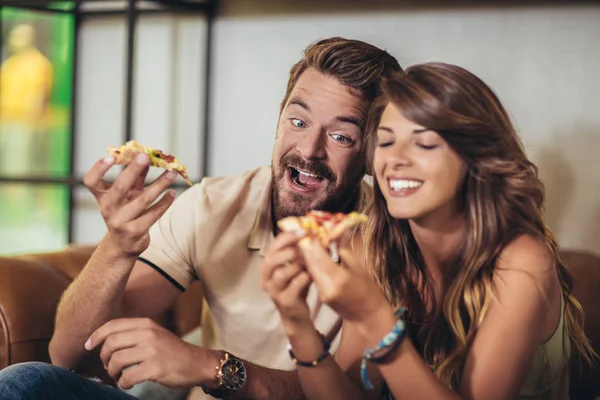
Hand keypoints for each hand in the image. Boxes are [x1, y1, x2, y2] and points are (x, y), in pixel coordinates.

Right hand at [83, 153, 176, 257]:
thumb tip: (146, 155)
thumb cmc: (125, 212)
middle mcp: (108, 209)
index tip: (111, 156)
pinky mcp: (136, 232)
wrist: (124, 244)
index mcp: (102, 197)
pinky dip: (164, 202)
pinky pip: (154, 214)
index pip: (91, 181)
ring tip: (172, 173)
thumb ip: (135, 176)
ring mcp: (121, 222)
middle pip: (119, 187)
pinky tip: (172, 193)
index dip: (98, 168)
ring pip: (143, 199)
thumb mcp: (127, 194)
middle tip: (146, 156)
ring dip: (159, 184)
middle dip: (133, 170)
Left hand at [86, 318, 213, 389]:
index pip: (113, 325)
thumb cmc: (173, 351)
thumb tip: (106, 340)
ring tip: (118, 376)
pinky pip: (127, 377)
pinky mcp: (155, 368)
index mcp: (146, 324)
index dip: (96, 336)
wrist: (197, 363)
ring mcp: (151, 350)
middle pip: (111, 343)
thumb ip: (135, 333)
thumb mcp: (156, 333)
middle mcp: (148, 334)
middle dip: (104, 358)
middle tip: (109, 366)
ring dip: (112, 372)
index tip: (88, 346)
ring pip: (116, 360)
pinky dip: (123, 383)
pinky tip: (128, 384)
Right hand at [261, 231, 312, 329]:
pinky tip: (310, 276)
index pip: (273, 246)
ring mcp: (273, 290)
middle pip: (271, 259)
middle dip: (289, 251)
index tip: (302, 230)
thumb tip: (312, 231)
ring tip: (308, 264)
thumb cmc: (297, 285)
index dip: (286, 237)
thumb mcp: (297, 266)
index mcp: (268, 265)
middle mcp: (266, 277)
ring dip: (297, 266)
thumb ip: (300, 251)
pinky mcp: (284, 301)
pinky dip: (303, 279)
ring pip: (281, 273)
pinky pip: (293, 286)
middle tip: (304, 248)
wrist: (297, 313)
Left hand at [298, 239, 391, 325]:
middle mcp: (327, 286)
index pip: (318, 254)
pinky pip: (313, 276)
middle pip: (310, 261)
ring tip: (314, 242)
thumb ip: (342, 248)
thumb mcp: (358, 265)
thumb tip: (335, 230)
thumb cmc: (368, 289)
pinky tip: (318, 257)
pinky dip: (313, 265)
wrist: (368, 315)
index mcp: (339, 277)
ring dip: (309, 255)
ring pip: (309, 268)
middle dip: (308, 246)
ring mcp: (322, 293)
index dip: (314, 240)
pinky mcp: (320, 296)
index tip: (315, 229)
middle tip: (310, 233)